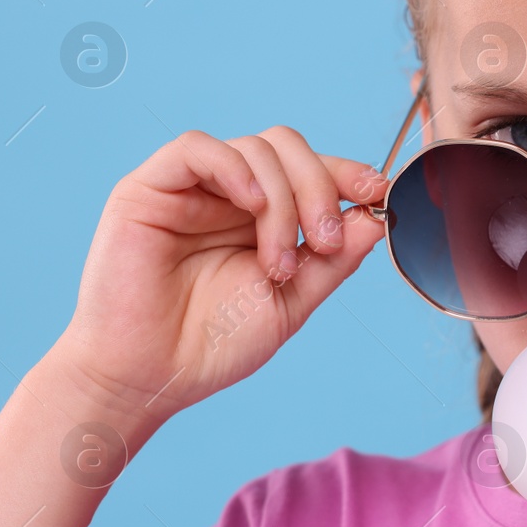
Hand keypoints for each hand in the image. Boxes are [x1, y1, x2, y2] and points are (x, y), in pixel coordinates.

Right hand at [48, 126, 387, 428]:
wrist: (149, 379)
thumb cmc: (211, 345)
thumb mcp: (291, 302)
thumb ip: (333, 260)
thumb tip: (376, 217)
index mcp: (262, 217)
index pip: (310, 170)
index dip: (347, 172)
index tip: (378, 190)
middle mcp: (228, 196)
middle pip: (288, 148)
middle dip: (321, 187)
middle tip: (325, 240)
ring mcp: (190, 190)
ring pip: (255, 148)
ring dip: (284, 199)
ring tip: (278, 261)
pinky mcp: (149, 189)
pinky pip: (196, 148)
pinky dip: (236, 167)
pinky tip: (252, 204)